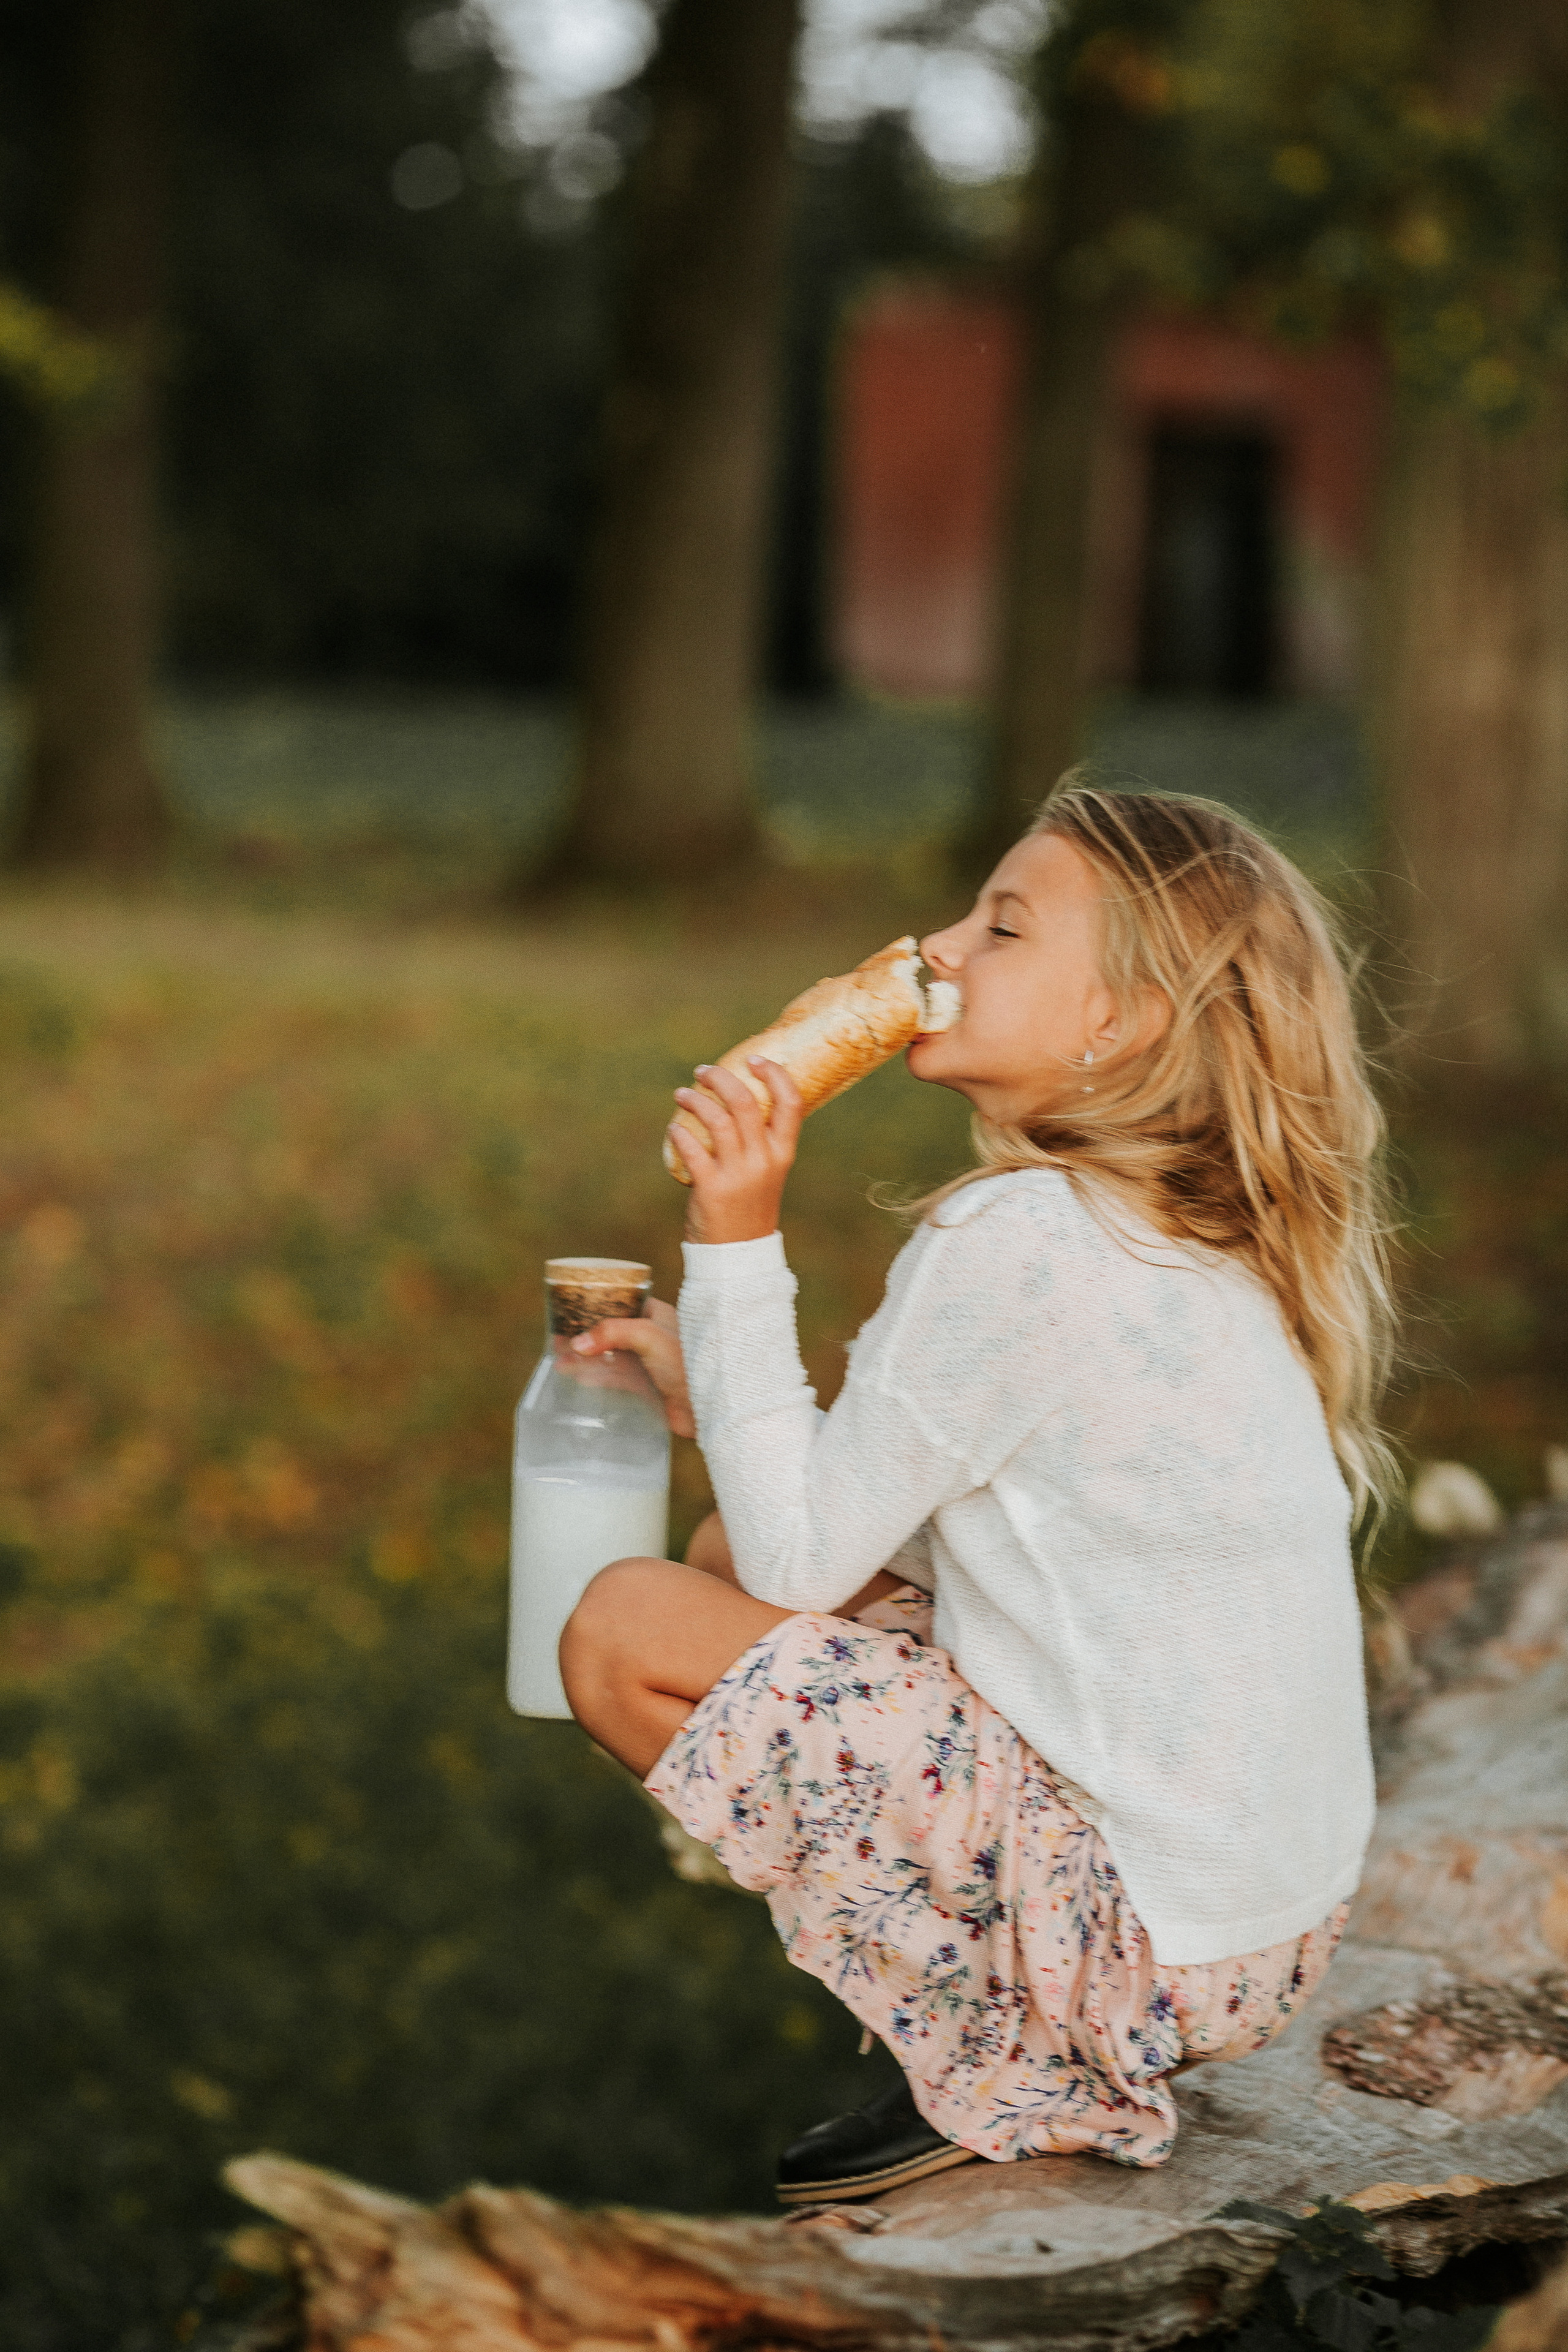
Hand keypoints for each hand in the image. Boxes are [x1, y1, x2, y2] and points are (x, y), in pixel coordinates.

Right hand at [571, 1298, 694, 1438]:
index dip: (596, 1308)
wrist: (707, 1405)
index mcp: (658, 1315)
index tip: (572, 1311)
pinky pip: (615, 1377)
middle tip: (558, 1338)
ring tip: (558, 1359)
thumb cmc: (687, 1362)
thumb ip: (611, 1333)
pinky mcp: (647, 1386)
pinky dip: (594, 1375)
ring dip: (585, 1357)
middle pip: (611, 1333)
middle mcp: (653, 1336)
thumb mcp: (648, 1335)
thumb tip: (577, 1343)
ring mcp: (649, 1362)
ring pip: (610, 1356)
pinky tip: (575, 1375)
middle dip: (585, 1336)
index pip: (622, 1305)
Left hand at [667, 1059, 801, 1244]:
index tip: (753, 1059)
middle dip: (720, 1078)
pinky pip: (693, 1150)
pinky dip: (680, 1133)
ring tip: (681, 1094)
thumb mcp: (766, 1174)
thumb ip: (758, 1144)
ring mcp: (739, 1175)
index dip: (774, 1074)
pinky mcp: (712, 1189)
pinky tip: (674, 1128)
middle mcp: (764, 1161)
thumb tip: (734, 1103)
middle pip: (745, 1102)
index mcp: (783, 1154)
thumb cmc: (749, 1208)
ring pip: (717, 1120)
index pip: (790, 1103)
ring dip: (695, 1100)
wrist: (739, 1256)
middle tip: (702, 1071)